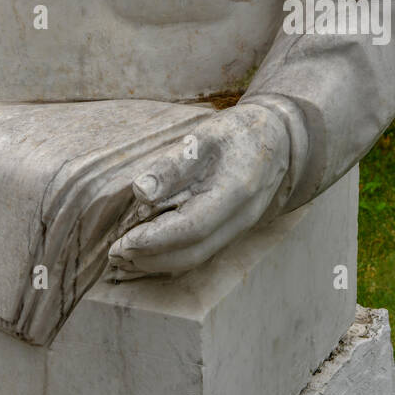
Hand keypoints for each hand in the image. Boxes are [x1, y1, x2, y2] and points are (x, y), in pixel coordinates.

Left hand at [107, 103, 289, 279]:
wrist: (278, 140)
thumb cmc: (237, 132)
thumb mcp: (205, 135)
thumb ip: (173, 164)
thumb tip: (140, 191)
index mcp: (235, 191)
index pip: (192, 227)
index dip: (156, 239)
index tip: (124, 241)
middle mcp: (240, 218)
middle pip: (194, 252)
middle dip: (152, 258)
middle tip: (116, 255)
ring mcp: (239, 228)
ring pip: (197, 257)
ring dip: (159, 262)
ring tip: (124, 258)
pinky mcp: (232, 230)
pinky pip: (201, 251)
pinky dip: (172, 256)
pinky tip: (148, 251)